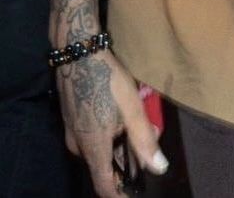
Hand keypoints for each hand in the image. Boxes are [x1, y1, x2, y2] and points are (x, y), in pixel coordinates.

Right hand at [56, 49, 167, 196]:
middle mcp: (78, 146)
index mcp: (93, 149)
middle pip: (103, 168)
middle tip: (146, 149)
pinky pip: (91, 138)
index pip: (105, 186)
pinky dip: (108, 137)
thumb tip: (159, 169)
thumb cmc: (107, 79)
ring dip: (118, 148)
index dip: (120, 195)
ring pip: (98, 151)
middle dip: (125, 165)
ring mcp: (72, 132)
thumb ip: (144, 140)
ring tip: (138, 129)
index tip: (135, 194)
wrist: (78, 51)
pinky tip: (121, 118)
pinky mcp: (72, 119)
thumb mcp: (132, 108)